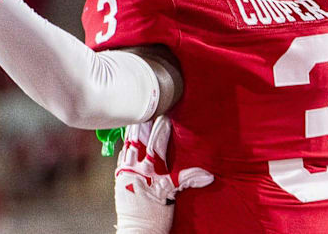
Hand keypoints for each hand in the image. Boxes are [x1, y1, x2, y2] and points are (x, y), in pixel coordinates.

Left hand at [114, 116, 212, 233]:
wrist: (138, 233)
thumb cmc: (154, 218)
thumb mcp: (172, 195)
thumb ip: (187, 180)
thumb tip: (208, 174)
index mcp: (148, 172)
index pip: (156, 144)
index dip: (161, 129)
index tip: (166, 116)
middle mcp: (134, 169)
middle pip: (137, 139)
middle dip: (142, 123)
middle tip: (145, 106)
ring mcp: (125, 173)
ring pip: (127, 145)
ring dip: (132, 131)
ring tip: (135, 116)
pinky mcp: (120, 178)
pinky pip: (122, 155)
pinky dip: (125, 144)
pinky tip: (127, 138)